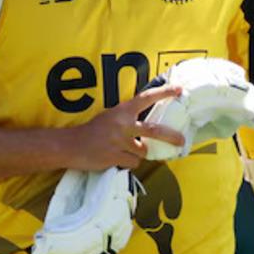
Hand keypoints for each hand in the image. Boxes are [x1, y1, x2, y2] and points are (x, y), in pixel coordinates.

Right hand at [62, 84, 184, 169]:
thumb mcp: (111, 117)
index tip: (179, 90)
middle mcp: (122, 124)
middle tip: (182, 141)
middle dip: (171, 136)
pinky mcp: (115, 157)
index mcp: (122, 111)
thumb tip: (149, 129)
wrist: (71, 145)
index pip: (146, 98)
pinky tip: (117, 159)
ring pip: (143, 151)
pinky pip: (132, 163)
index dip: (164, 93)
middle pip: (154, 130)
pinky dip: (129, 163)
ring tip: (126, 151)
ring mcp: (119, 141)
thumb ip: (128, 119)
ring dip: (139, 154)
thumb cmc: (93, 130)